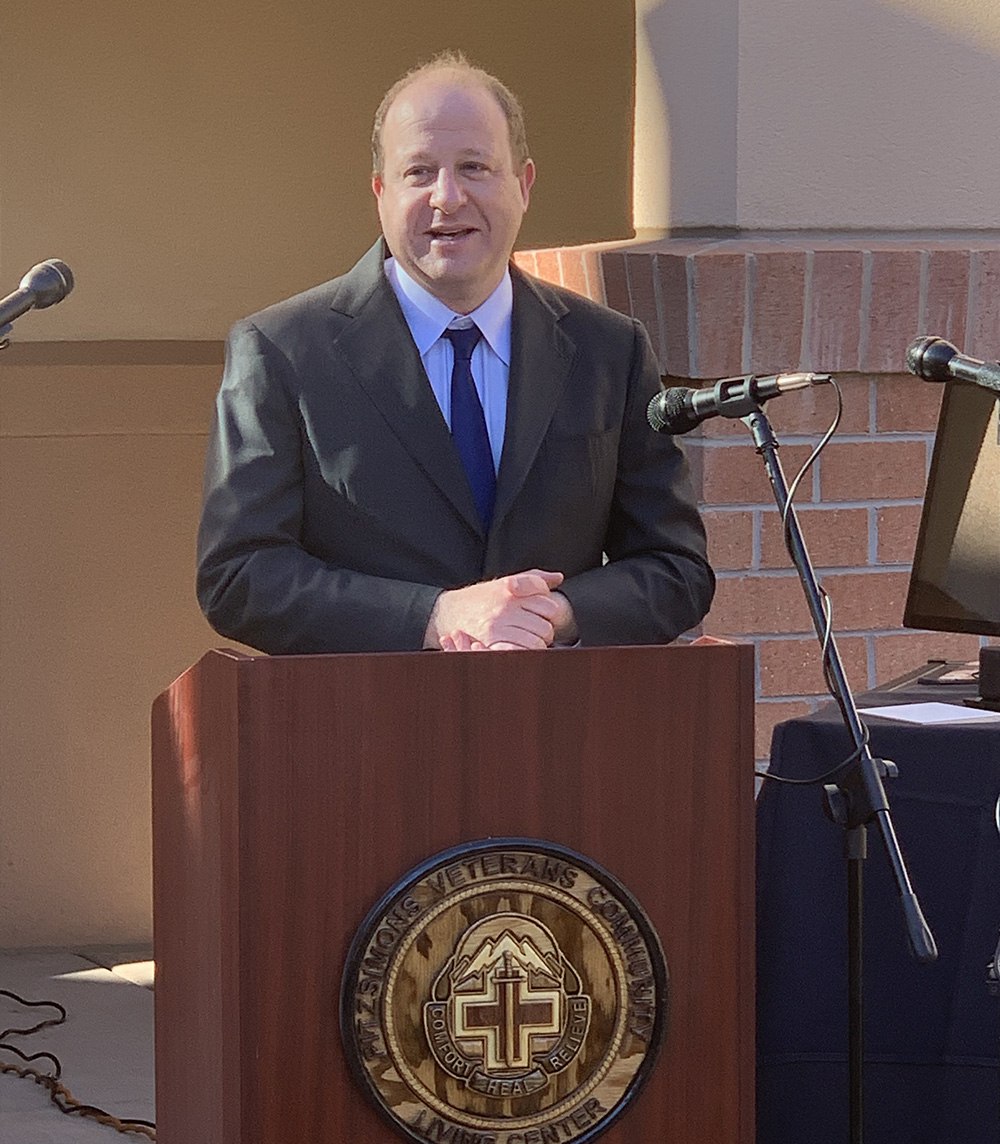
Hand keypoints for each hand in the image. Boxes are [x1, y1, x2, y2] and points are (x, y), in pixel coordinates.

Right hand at [425, 570, 565, 649]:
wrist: (448, 611)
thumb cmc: (481, 598)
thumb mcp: (506, 582)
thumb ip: (534, 578)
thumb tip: (558, 578)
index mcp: (512, 589)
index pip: (550, 605)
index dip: (548, 612)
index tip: (539, 614)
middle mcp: (506, 606)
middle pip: (547, 625)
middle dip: (543, 630)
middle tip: (531, 629)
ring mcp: (498, 624)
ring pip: (538, 641)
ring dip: (536, 643)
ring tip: (524, 639)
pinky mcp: (491, 641)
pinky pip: (522, 651)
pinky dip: (524, 653)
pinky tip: (518, 648)